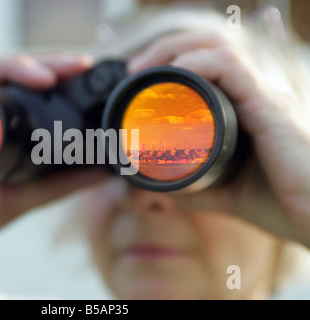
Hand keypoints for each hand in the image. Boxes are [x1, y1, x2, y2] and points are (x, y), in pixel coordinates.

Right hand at [0, 53, 106, 298]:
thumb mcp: (24, 195)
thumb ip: (61, 182)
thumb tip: (103, 170)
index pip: (26, 84)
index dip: (55, 72)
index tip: (83, 70)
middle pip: (5, 69)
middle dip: (41, 63)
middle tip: (73, 67)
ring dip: (10, 66)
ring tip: (44, 80)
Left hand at [128, 31, 309, 246]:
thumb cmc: (281, 203)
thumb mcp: (224, 192)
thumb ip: (193, 185)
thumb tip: (158, 186)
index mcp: (244, 109)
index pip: (207, 63)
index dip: (170, 60)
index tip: (138, 77)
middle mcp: (254, 95)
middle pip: (209, 46)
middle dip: (166, 47)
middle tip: (134, 68)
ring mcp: (263, 98)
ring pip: (219, 48)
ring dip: (175, 50)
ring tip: (143, 68)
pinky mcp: (270, 108)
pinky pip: (233, 70)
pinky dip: (200, 65)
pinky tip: (176, 73)